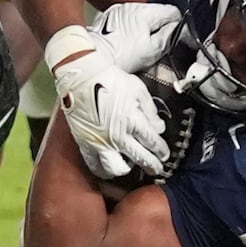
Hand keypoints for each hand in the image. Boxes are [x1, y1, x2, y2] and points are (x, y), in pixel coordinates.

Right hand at [44, 25, 168, 178]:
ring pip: (118, 168)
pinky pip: (95, 166)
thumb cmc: (109, 79)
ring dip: (127, 170)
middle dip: (152, 165)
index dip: (161, 151)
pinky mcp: (85, 144)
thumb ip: (150, 110)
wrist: (81, 76)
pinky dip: (104, 170)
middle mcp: (117, 135)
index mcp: (132, 120)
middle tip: (157, 168)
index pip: (152, 142)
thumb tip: (159, 127)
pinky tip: (109, 168)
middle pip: (140, 158)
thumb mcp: (137, 89)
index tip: (165, 155)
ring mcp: (100, 142)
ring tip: (130, 167)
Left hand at [90, 3, 182, 71]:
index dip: (177, 24)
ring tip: (141, 45)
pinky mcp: (107, 19)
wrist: (92, 59)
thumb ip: (170, 36)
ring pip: (141, 16)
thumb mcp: (151, 50)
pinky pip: (126, 20)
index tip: (177, 35)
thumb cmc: (120, 57)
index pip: (172, 11)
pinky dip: (131, 28)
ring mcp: (117, 11)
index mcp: (144, 12)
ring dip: (145, 27)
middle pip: (156, 13)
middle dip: (160, 27)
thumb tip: (181, 29)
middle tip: (158, 44)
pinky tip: (128, 42)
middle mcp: (130, 6)